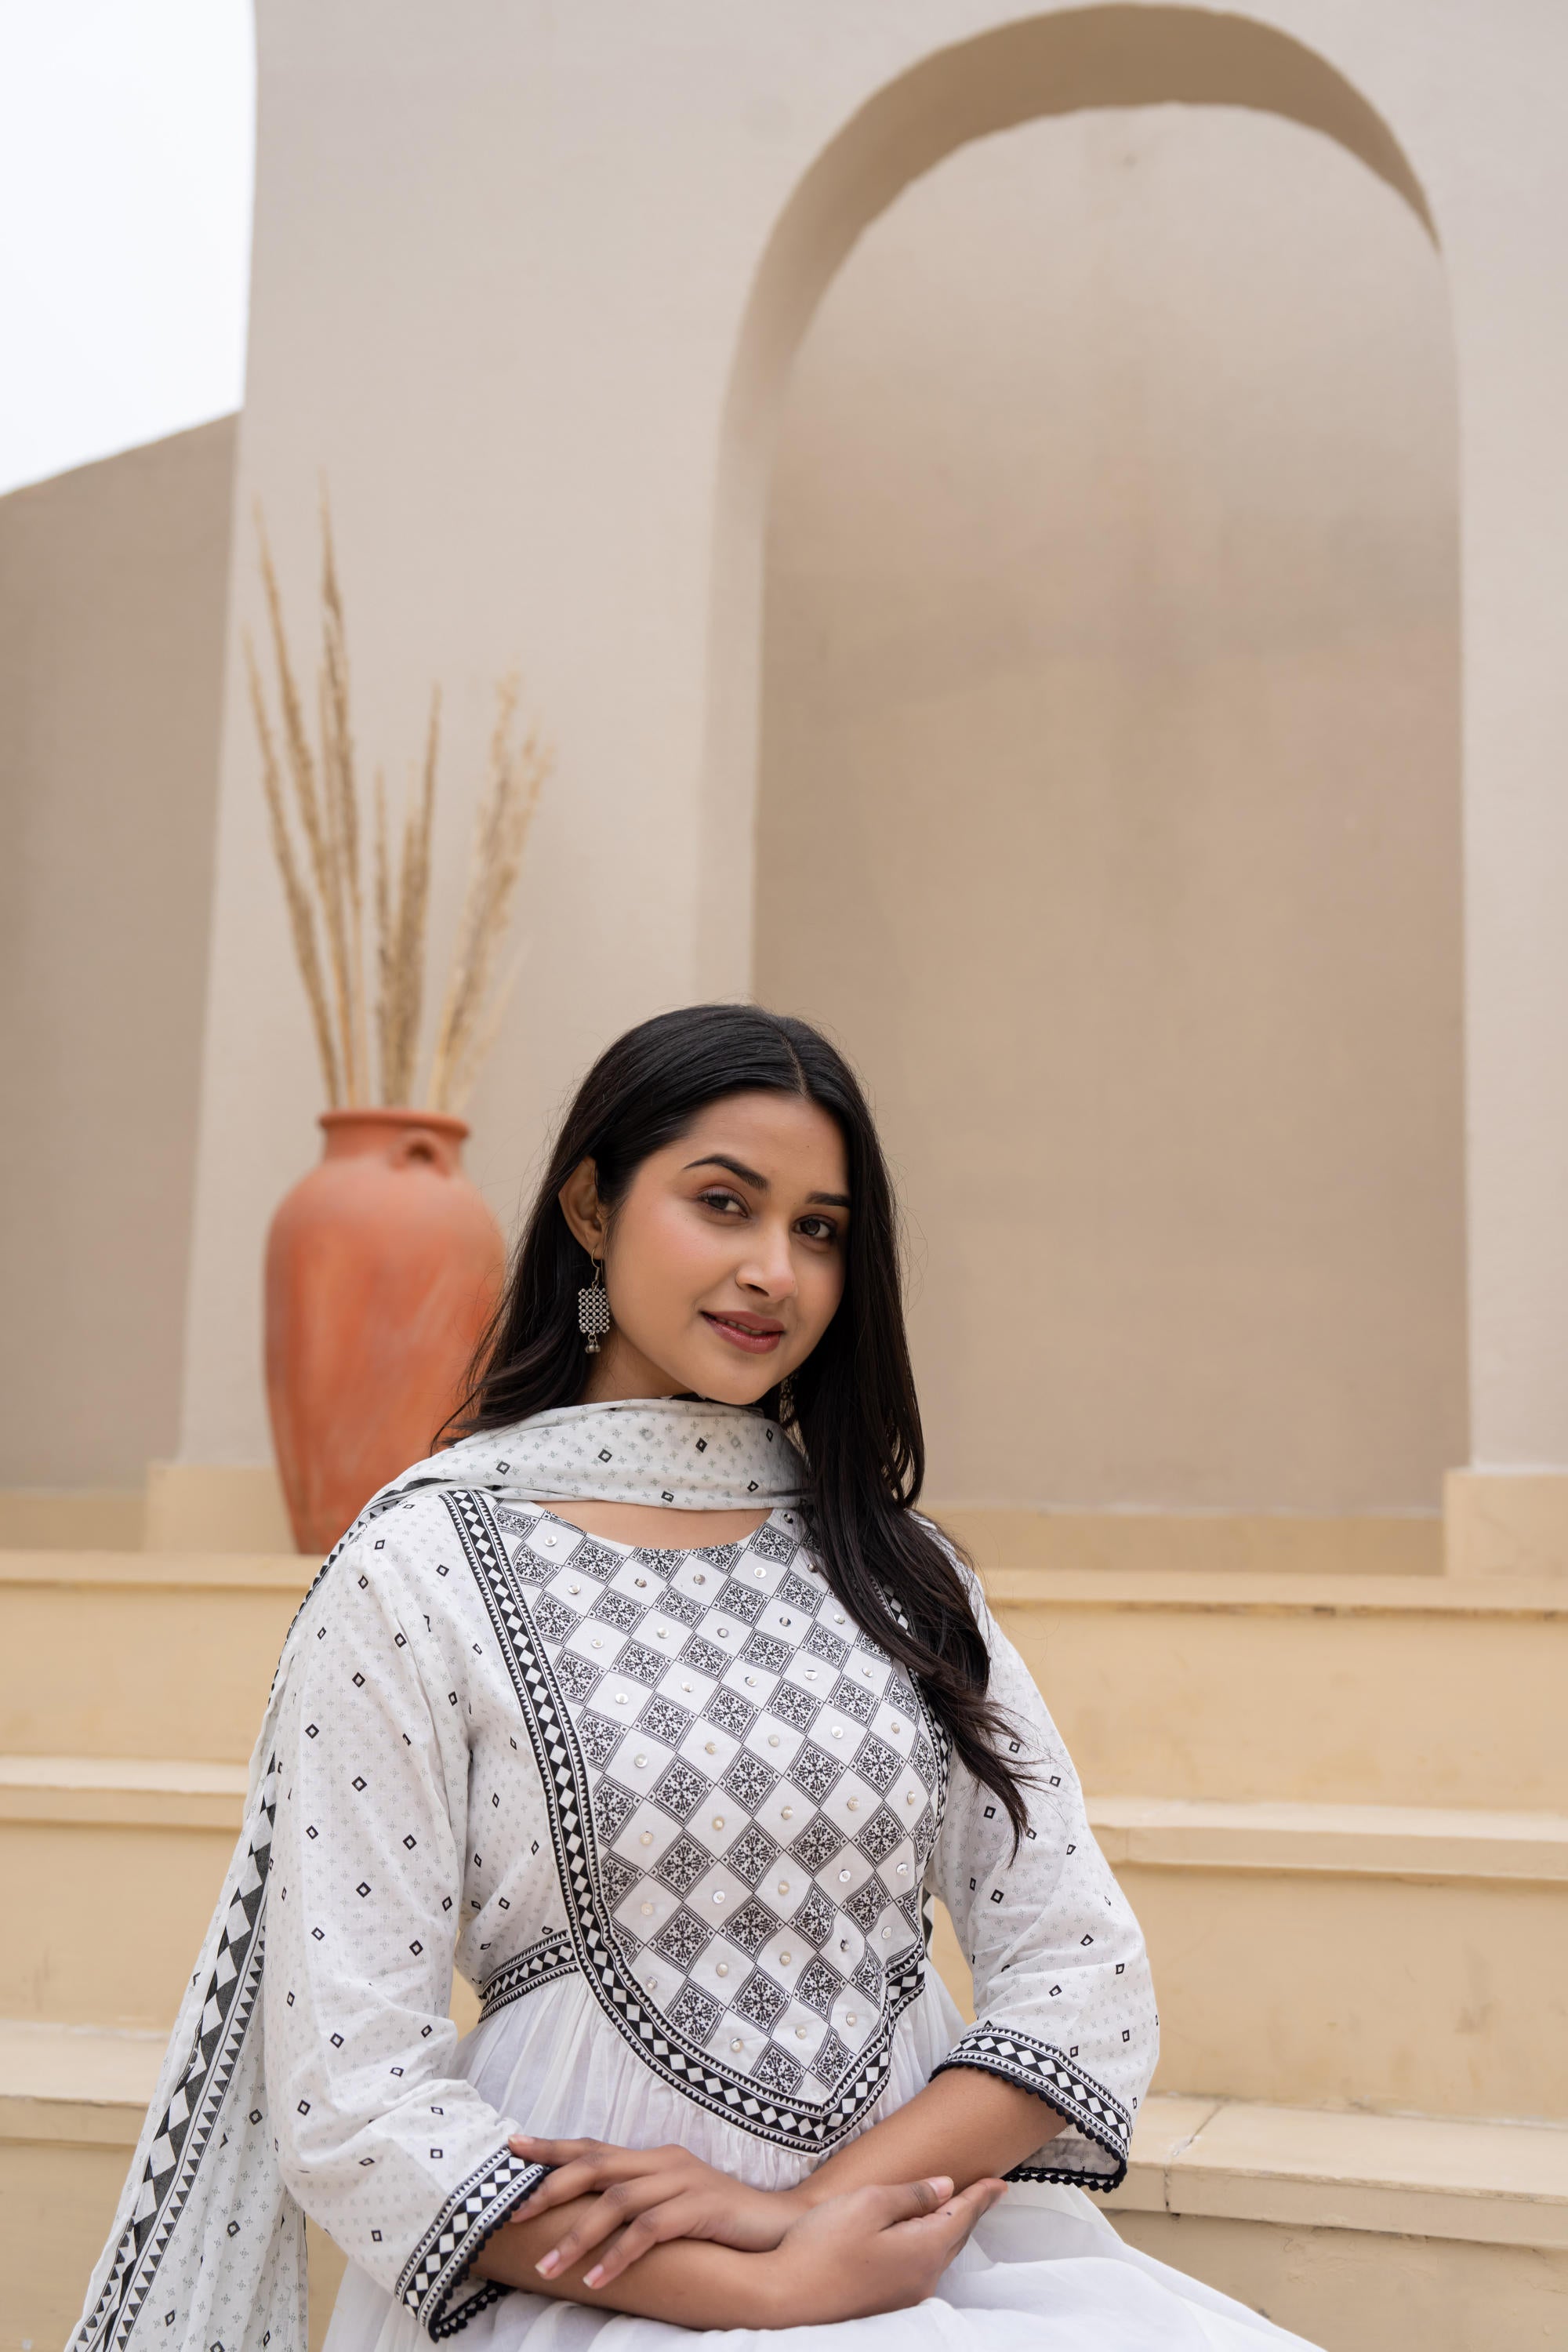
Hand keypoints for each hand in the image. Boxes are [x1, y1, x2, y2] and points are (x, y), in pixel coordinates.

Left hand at [504, 2133, 807, 2287]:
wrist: (779, 2228)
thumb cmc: (719, 2224)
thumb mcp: (671, 2207)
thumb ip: (635, 2206)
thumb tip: (583, 2223)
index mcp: (653, 2159)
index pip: (593, 2147)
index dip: (551, 2147)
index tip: (510, 2147)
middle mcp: (664, 2161)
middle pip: (596, 2165)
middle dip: (551, 2188)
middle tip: (515, 2216)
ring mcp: (683, 2181)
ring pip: (617, 2201)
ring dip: (579, 2237)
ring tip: (549, 2268)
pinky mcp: (700, 2207)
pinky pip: (650, 2230)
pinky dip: (619, 2254)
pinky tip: (598, 2278)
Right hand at [753, 2175, 1007, 2324]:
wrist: (784, 2298)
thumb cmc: (822, 2245)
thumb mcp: (868, 2204)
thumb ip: (911, 2195)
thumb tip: (945, 2187)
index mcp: (923, 2250)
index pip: (963, 2214)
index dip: (981, 2195)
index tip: (1000, 2182)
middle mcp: (922, 2278)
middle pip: (955, 2237)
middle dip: (971, 2212)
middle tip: (987, 2193)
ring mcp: (904, 2296)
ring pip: (939, 2255)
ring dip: (950, 2230)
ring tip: (957, 2210)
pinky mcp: (886, 2304)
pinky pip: (921, 2268)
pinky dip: (930, 2246)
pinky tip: (920, 2240)